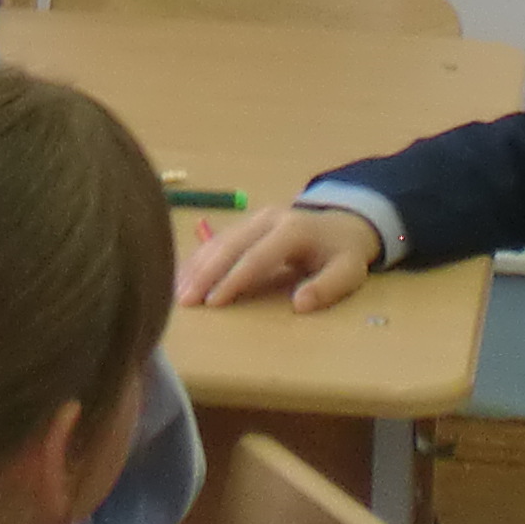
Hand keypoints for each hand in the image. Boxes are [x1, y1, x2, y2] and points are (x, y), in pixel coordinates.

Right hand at [176, 206, 383, 312]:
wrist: (343, 224)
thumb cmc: (343, 254)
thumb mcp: (348, 272)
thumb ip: (327, 288)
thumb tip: (299, 304)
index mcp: (292, 230)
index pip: (257, 257)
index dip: (234, 279)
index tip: (213, 302)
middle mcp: (268, 219)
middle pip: (230, 246)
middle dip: (205, 273)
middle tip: (184, 300)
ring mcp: (254, 219)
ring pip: (218, 240)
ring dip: (196, 266)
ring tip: (176, 291)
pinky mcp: (245, 224)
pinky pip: (217, 239)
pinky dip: (198, 258)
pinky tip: (182, 275)